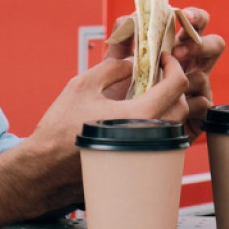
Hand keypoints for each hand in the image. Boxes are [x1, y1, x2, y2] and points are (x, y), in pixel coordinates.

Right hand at [25, 49, 191, 205]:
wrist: (46, 169)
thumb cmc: (60, 130)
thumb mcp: (83, 86)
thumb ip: (112, 68)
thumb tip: (131, 64)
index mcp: (140, 116)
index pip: (176, 85)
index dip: (173, 66)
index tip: (163, 59)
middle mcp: (150, 138)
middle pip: (182, 107)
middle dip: (174, 87)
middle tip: (157, 75)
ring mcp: (146, 156)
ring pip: (174, 127)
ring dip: (168, 107)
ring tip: (148, 95)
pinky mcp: (139, 167)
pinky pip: (161, 143)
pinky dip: (158, 126)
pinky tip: (138, 119)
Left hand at [102, 8, 225, 142]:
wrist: (120, 134)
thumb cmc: (120, 94)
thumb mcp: (116, 64)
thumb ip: (122, 39)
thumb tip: (132, 17)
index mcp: (175, 47)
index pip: (194, 23)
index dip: (194, 16)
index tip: (182, 16)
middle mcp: (191, 66)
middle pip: (215, 44)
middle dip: (200, 44)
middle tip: (177, 53)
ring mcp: (199, 89)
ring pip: (204, 75)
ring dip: (186, 78)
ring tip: (165, 85)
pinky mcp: (200, 113)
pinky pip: (202, 103)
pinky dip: (187, 105)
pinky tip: (171, 110)